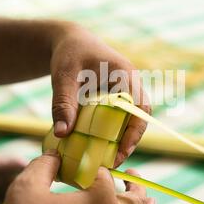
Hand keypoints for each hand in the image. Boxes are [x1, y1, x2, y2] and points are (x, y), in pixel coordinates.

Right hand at [0, 151, 155, 203]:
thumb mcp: (27, 189)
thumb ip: (44, 165)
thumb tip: (55, 156)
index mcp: (100, 202)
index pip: (105, 175)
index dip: (94, 166)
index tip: (83, 164)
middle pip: (134, 199)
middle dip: (133, 183)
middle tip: (131, 173)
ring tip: (150, 201)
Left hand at [49, 23, 150, 166]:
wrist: (70, 42)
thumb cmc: (68, 54)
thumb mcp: (63, 76)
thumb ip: (63, 102)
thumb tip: (62, 134)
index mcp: (125, 75)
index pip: (140, 107)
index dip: (135, 131)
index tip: (121, 151)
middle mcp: (131, 83)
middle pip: (140, 117)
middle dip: (130, 140)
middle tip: (112, 162)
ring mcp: (126, 90)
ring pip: (132, 118)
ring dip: (123, 137)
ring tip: (106, 159)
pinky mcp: (118, 96)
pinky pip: (122, 116)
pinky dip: (114, 131)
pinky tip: (99, 144)